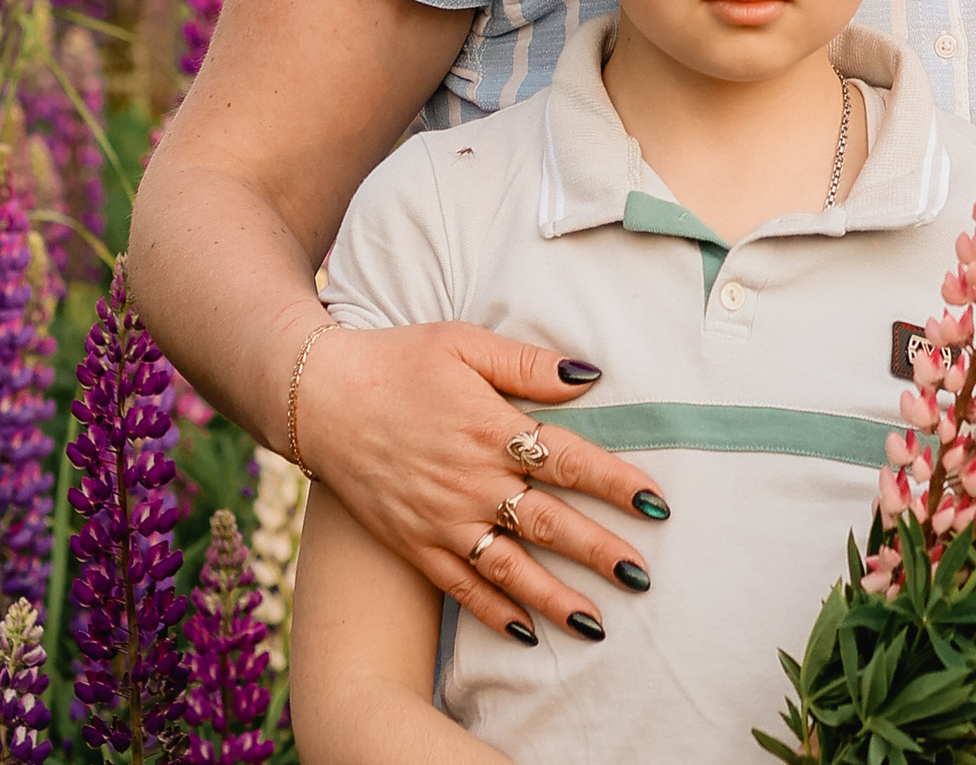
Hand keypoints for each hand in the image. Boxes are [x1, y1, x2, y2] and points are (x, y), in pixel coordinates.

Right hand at [295, 320, 662, 642]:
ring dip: (555, 598)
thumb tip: (589, 374)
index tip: (656, 505)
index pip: (570, 461)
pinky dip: (494, 612)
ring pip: (510, 569)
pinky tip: (525, 632)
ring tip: (597, 622)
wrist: (319, 398)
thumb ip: (528, 363)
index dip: (617, 484)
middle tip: (641, 577)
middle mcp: (471, 482)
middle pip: (549, 524)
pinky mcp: (413, 544)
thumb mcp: (465, 343)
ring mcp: (441, 520)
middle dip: (600, 552)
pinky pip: (460, 587)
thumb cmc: (399, 361)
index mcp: (491, 429)